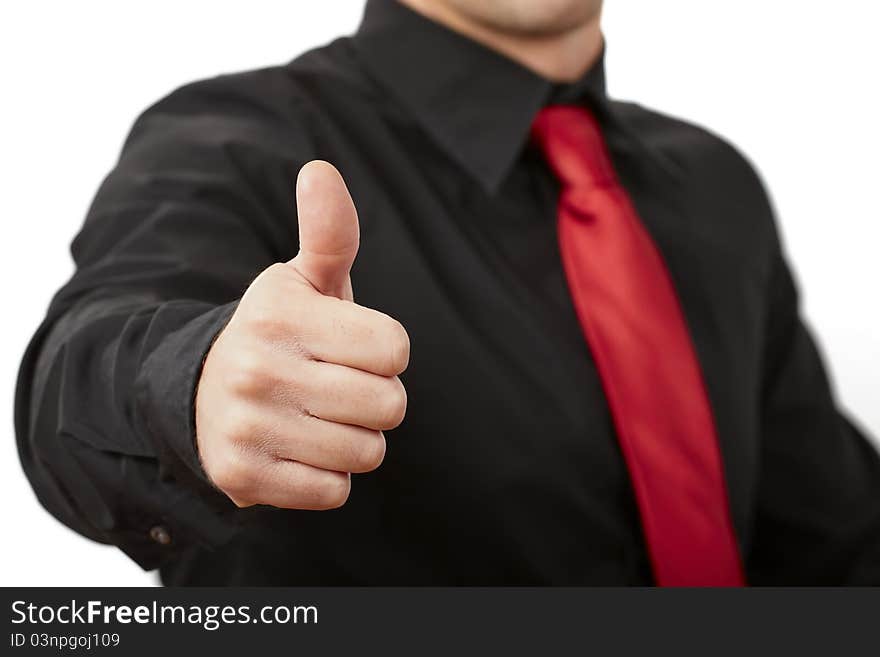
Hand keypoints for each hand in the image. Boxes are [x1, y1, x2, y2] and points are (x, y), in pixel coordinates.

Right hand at [195, 160, 409, 508]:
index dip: (385, 352)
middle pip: (389, 405)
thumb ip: (328, 232)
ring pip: (366, 452)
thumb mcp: (301, 281)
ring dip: (354, 439)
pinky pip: (334, 491)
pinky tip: (298, 449)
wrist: (197, 394)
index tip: (353, 347)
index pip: (396, 350)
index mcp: (281, 313)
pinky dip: (328, 476)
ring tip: (317, 417)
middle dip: (377, 399)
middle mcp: (259, 368)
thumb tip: (320, 169)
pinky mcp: (243, 478)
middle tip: (338, 386)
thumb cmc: (279, 334)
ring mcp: (248, 426)